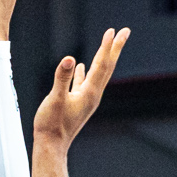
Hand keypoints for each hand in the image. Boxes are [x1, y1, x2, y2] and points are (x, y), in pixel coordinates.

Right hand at [33, 27, 127, 146]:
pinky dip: (86, 71)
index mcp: (89, 92)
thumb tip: (70, 59)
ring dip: (104, 57)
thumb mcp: (55, 99)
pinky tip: (82, 65)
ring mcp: (86, 98)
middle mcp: (93, 95)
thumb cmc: (51, 124)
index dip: (106, 46)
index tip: (112, 31)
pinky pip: (85, 81)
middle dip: (115, 48)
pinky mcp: (78, 102)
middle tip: (125, 31)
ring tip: (109, 44)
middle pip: (107, 66)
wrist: (51, 145)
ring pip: (99, 72)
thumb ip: (62, 78)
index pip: (101, 64)